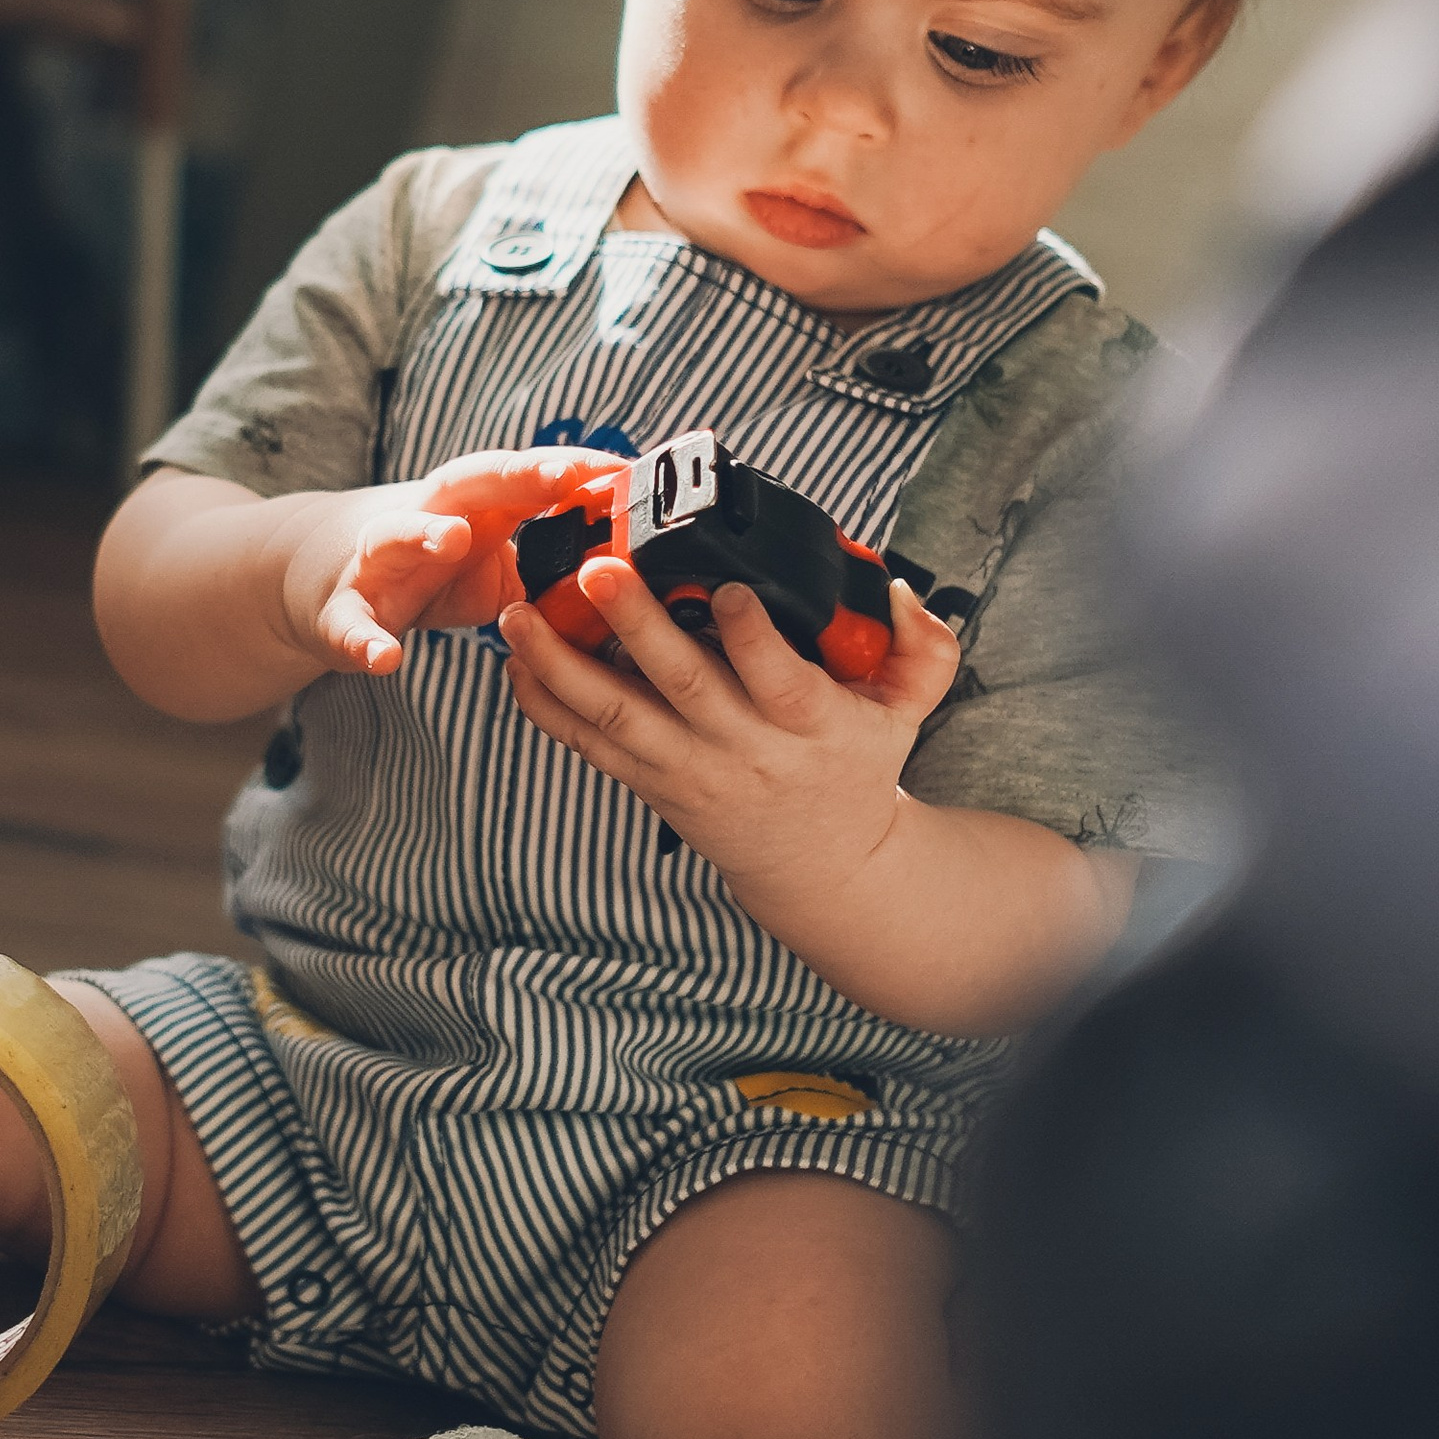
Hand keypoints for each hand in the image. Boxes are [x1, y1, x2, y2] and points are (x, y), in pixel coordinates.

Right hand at [292, 450, 622, 678]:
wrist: (328, 578)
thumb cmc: (430, 564)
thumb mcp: (497, 559)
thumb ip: (554, 564)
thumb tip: (636, 578)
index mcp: (474, 504)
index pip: (529, 474)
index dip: (575, 469)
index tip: (625, 469)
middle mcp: (427, 517)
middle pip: (471, 484)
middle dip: (517, 476)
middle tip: (563, 476)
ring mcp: (378, 560)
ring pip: (398, 535)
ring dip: (424, 533)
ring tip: (450, 539)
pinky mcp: (341, 608)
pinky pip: (351, 625)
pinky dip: (364, 641)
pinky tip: (384, 659)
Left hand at [496, 556, 962, 919]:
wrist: (822, 868)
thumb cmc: (855, 768)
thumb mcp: (908, 712)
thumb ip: (923, 649)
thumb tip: (896, 589)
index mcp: (809, 724)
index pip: (779, 678)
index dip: (752, 635)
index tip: (728, 585)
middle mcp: (743, 748)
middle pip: (683, 686)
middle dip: (637, 626)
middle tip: (598, 571)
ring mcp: (688, 770)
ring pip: (617, 716)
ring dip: (561, 664)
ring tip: (521, 613)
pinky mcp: (652, 784)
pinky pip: (588, 746)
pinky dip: (547, 706)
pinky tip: (515, 663)